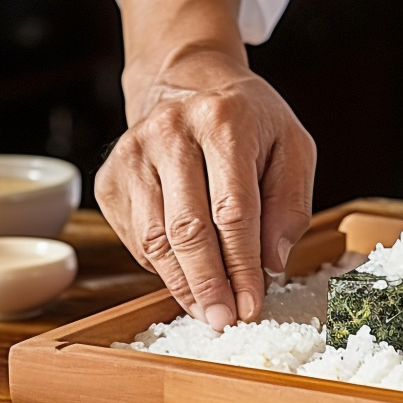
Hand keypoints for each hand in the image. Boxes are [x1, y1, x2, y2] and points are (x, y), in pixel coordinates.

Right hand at [97, 49, 315, 328]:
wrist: (188, 83)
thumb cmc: (249, 121)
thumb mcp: (292, 147)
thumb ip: (291, 203)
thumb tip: (272, 262)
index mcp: (223, 121)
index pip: (233, 209)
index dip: (242, 264)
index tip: (252, 303)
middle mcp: (170, 132)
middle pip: (187, 227)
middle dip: (208, 283)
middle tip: (224, 319)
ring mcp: (132, 154)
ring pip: (154, 238)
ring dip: (181, 283)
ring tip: (206, 310)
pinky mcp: (111, 176)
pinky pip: (135, 237)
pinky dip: (161, 267)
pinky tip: (185, 279)